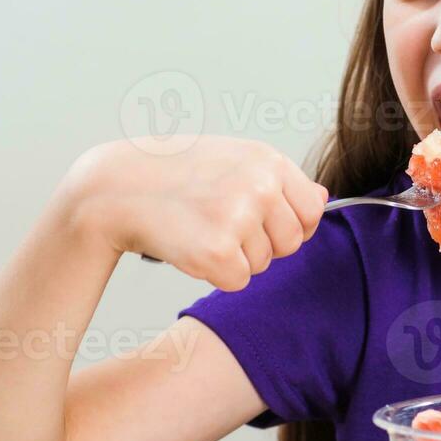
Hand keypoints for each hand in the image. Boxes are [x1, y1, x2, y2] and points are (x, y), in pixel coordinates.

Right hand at [64, 136, 327, 290]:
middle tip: (219, 224)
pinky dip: (214, 273)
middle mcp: (261, 185)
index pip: (312, 211)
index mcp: (268, 160)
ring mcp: (241, 216)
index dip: (288, 225)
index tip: (258, 221)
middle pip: (292, 243)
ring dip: (235, 257)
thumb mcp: (233, 159)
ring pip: (264, 264)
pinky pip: (237, 281)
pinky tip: (189, 246)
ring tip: (199, 228)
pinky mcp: (219, 251)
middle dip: (261, 244)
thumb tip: (324, 200)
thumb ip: (279, 180)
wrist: (116, 187)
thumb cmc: (175, 174)